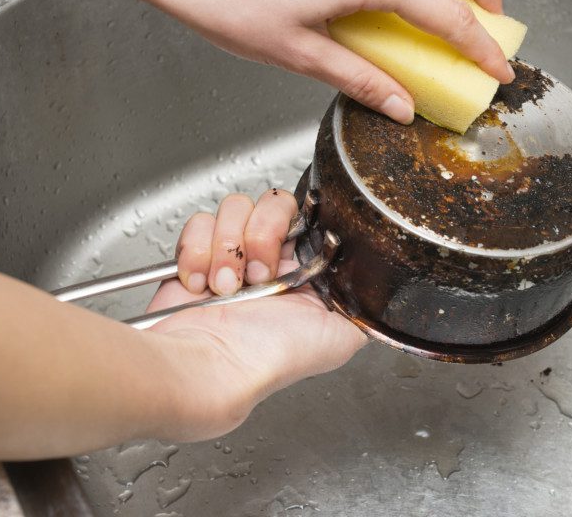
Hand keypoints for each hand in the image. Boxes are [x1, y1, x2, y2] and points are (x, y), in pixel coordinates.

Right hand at [147, 190, 366, 440]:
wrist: (214, 367)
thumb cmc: (270, 358)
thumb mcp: (342, 337)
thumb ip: (363, 305)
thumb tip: (376, 289)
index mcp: (303, 271)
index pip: (307, 218)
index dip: (296, 224)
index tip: (289, 247)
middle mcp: (269, 259)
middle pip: (272, 204)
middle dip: (262, 234)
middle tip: (258, 274)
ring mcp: (231, 255)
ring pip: (234, 208)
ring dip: (228, 246)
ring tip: (225, 286)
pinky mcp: (195, 255)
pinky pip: (199, 223)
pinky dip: (197, 252)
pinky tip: (200, 285)